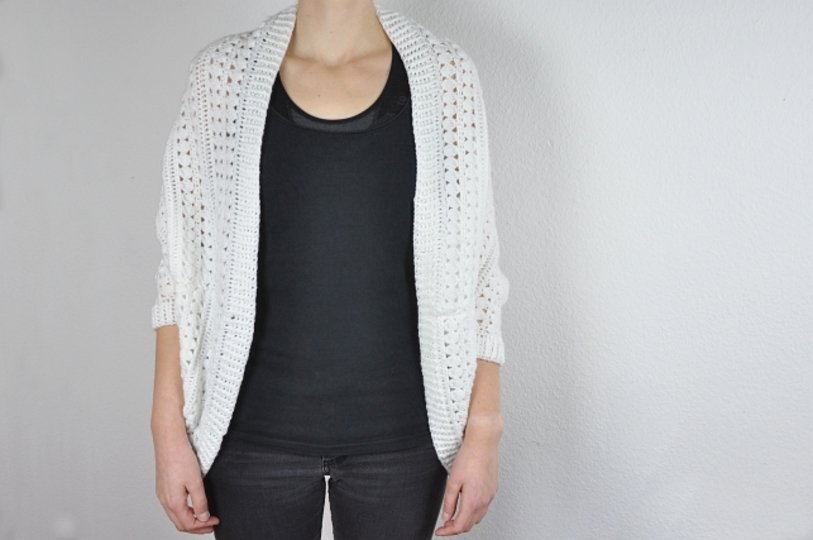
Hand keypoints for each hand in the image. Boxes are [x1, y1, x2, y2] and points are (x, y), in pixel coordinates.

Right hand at [154, 429, 219, 533]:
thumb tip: (203, 517)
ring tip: (203, 518)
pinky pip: (172, 506)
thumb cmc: (181, 457)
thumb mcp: (196, 482)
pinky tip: (191, 506)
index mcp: (173, 502)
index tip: (215, 522)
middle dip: (196, 527)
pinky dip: (183, 511)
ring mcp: (162, 494)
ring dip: (189, 520)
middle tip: (210, 525)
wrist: (169, 441)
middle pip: (180, 523)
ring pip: (175, 516)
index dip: (203, 526)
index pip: (188, 524)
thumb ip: (200, 502)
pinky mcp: (162, 487)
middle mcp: (164, 500)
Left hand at [435, 417, 501, 535]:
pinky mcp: (493, 488)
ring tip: (454, 516)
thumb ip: (449, 502)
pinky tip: (467, 504)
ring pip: (478, 517)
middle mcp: (484, 500)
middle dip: (457, 527)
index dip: (448, 532)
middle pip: (470, 524)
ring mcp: (491, 495)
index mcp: (473, 500)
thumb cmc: (469, 457)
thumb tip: (447, 516)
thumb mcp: (453, 481)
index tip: (440, 531)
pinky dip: (474, 511)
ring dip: (466, 520)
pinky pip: (484, 506)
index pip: (460, 526)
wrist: (484, 442)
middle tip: (445, 525)